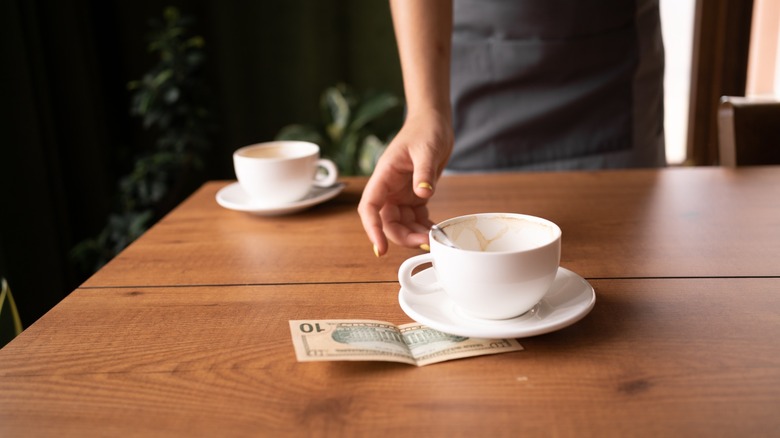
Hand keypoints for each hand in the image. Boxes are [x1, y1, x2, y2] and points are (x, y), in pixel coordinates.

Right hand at [358, 112, 452, 255]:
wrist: (433, 122)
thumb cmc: (426, 130)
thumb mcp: (427, 149)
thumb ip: (424, 172)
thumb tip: (423, 194)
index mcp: (384, 176)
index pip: (370, 207)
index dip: (373, 229)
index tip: (381, 247)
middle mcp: (389, 188)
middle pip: (386, 221)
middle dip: (402, 236)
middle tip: (425, 243)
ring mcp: (401, 194)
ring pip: (401, 224)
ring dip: (414, 235)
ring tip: (434, 239)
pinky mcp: (415, 196)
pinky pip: (416, 219)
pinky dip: (424, 227)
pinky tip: (436, 232)